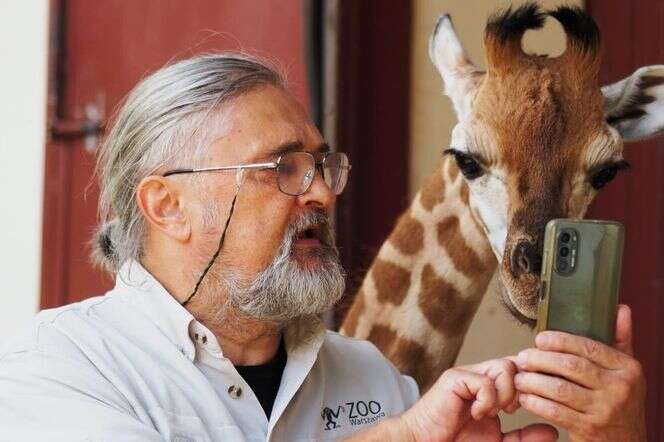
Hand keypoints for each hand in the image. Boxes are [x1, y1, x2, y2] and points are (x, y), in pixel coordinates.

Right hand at [401, 358, 556, 441]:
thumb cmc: (456, 441)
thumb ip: (523, 437)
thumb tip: (553, 431)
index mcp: (490, 387)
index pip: (518, 370)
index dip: (531, 382)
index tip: (535, 401)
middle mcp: (480, 376)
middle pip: (516, 363)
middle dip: (521, 388)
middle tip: (511, 410)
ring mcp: (467, 375)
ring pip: (504, 366)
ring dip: (506, 393)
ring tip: (494, 411)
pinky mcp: (455, 379)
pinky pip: (485, 381)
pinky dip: (487, 401)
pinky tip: (477, 414)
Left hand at [514, 304, 645, 441]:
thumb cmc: (621, 402)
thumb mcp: (626, 371)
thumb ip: (620, 340)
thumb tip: (620, 308)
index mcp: (627, 369)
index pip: (588, 347)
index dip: (560, 341)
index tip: (539, 339)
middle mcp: (618, 388)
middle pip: (571, 366)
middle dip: (541, 359)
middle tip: (523, 357)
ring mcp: (604, 410)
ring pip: (559, 389)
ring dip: (533, 381)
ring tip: (519, 377)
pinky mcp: (588, 429)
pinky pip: (555, 411)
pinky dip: (535, 403)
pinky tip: (525, 397)